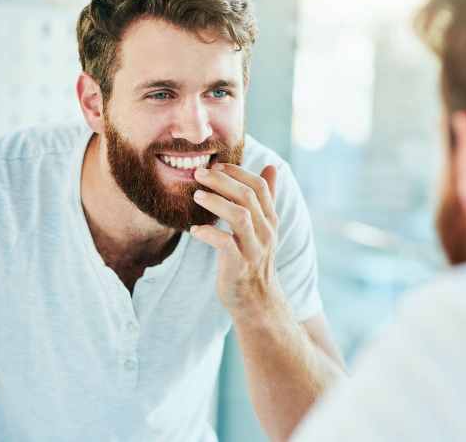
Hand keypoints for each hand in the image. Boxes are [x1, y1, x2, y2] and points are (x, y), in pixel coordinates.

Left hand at [190, 163, 284, 316]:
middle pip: (247, 196)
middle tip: (199, 173)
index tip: (216, 165)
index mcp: (270, 220)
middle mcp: (265, 231)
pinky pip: (225, 243)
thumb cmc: (253, 259)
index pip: (259, 186)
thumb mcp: (263, 227)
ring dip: (216, 202)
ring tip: (196, 195)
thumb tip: (271, 166)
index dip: (237, 172)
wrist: (257, 301)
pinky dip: (209, 233)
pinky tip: (194, 230)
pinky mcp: (239, 265)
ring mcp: (254, 249)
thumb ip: (266, 198)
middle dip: (222, 181)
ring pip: (239, 216)